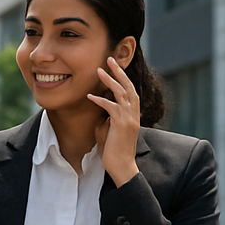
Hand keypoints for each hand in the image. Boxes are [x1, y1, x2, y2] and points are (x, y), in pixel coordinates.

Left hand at [88, 56, 140, 185]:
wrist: (121, 166)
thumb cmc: (112, 149)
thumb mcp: (107, 128)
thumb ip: (105, 116)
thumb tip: (98, 105)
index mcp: (132, 113)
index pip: (129, 90)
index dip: (122, 77)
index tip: (113, 66)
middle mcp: (134, 113)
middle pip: (128, 86)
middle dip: (119, 72)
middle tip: (110, 59)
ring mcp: (130, 118)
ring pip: (122, 93)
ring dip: (110, 81)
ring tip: (99, 70)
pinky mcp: (122, 125)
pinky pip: (111, 108)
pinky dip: (101, 100)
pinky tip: (90, 96)